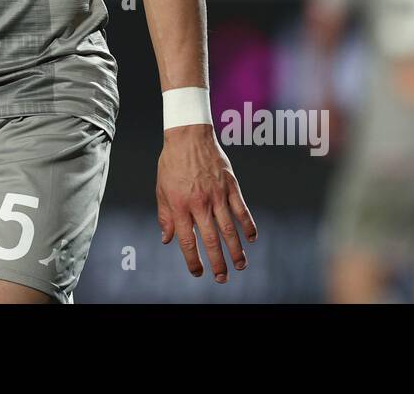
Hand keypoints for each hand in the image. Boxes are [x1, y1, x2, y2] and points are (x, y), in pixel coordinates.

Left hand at [157, 124, 256, 282]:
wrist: (188, 135)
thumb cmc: (172, 162)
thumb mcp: (161, 189)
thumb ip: (165, 215)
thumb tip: (167, 239)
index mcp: (179, 205)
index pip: (187, 240)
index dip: (193, 260)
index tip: (198, 272)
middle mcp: (199, 203)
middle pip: (210, 239)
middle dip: (217, 262)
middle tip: (222, 278)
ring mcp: (217, 194)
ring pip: (229, 228)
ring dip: (236, 249)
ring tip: (240, 265)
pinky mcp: (230, 185)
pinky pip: (241, 209)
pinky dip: (248, 225)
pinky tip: (252, 238)